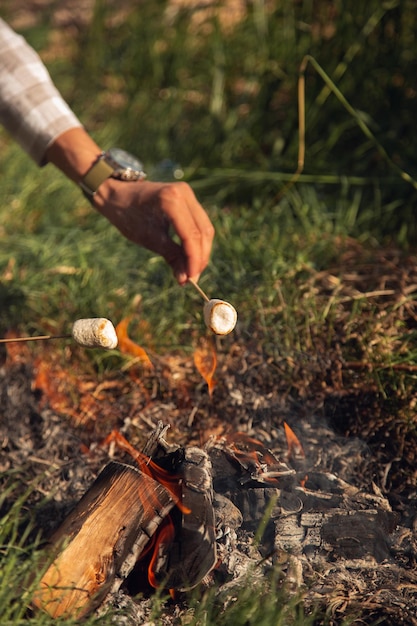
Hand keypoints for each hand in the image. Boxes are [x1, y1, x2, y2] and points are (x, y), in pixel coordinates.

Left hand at [45, 128, 213, 283]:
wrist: (117, 193)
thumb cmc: (128, 215)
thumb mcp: (148, 238)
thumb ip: (171, 256)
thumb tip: (185, 279)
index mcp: (172, 200)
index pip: (191, 235)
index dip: (194, 259)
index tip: (191, 279)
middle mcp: (184, 193)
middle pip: (204, 231)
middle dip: (200, 257)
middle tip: (193, 278)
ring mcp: (188, 194)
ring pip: (205, 228)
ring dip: (201, 251)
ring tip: (192, 270)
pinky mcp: (189, 198)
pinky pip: (199, 223)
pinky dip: (197, 241)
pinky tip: (191, 256)